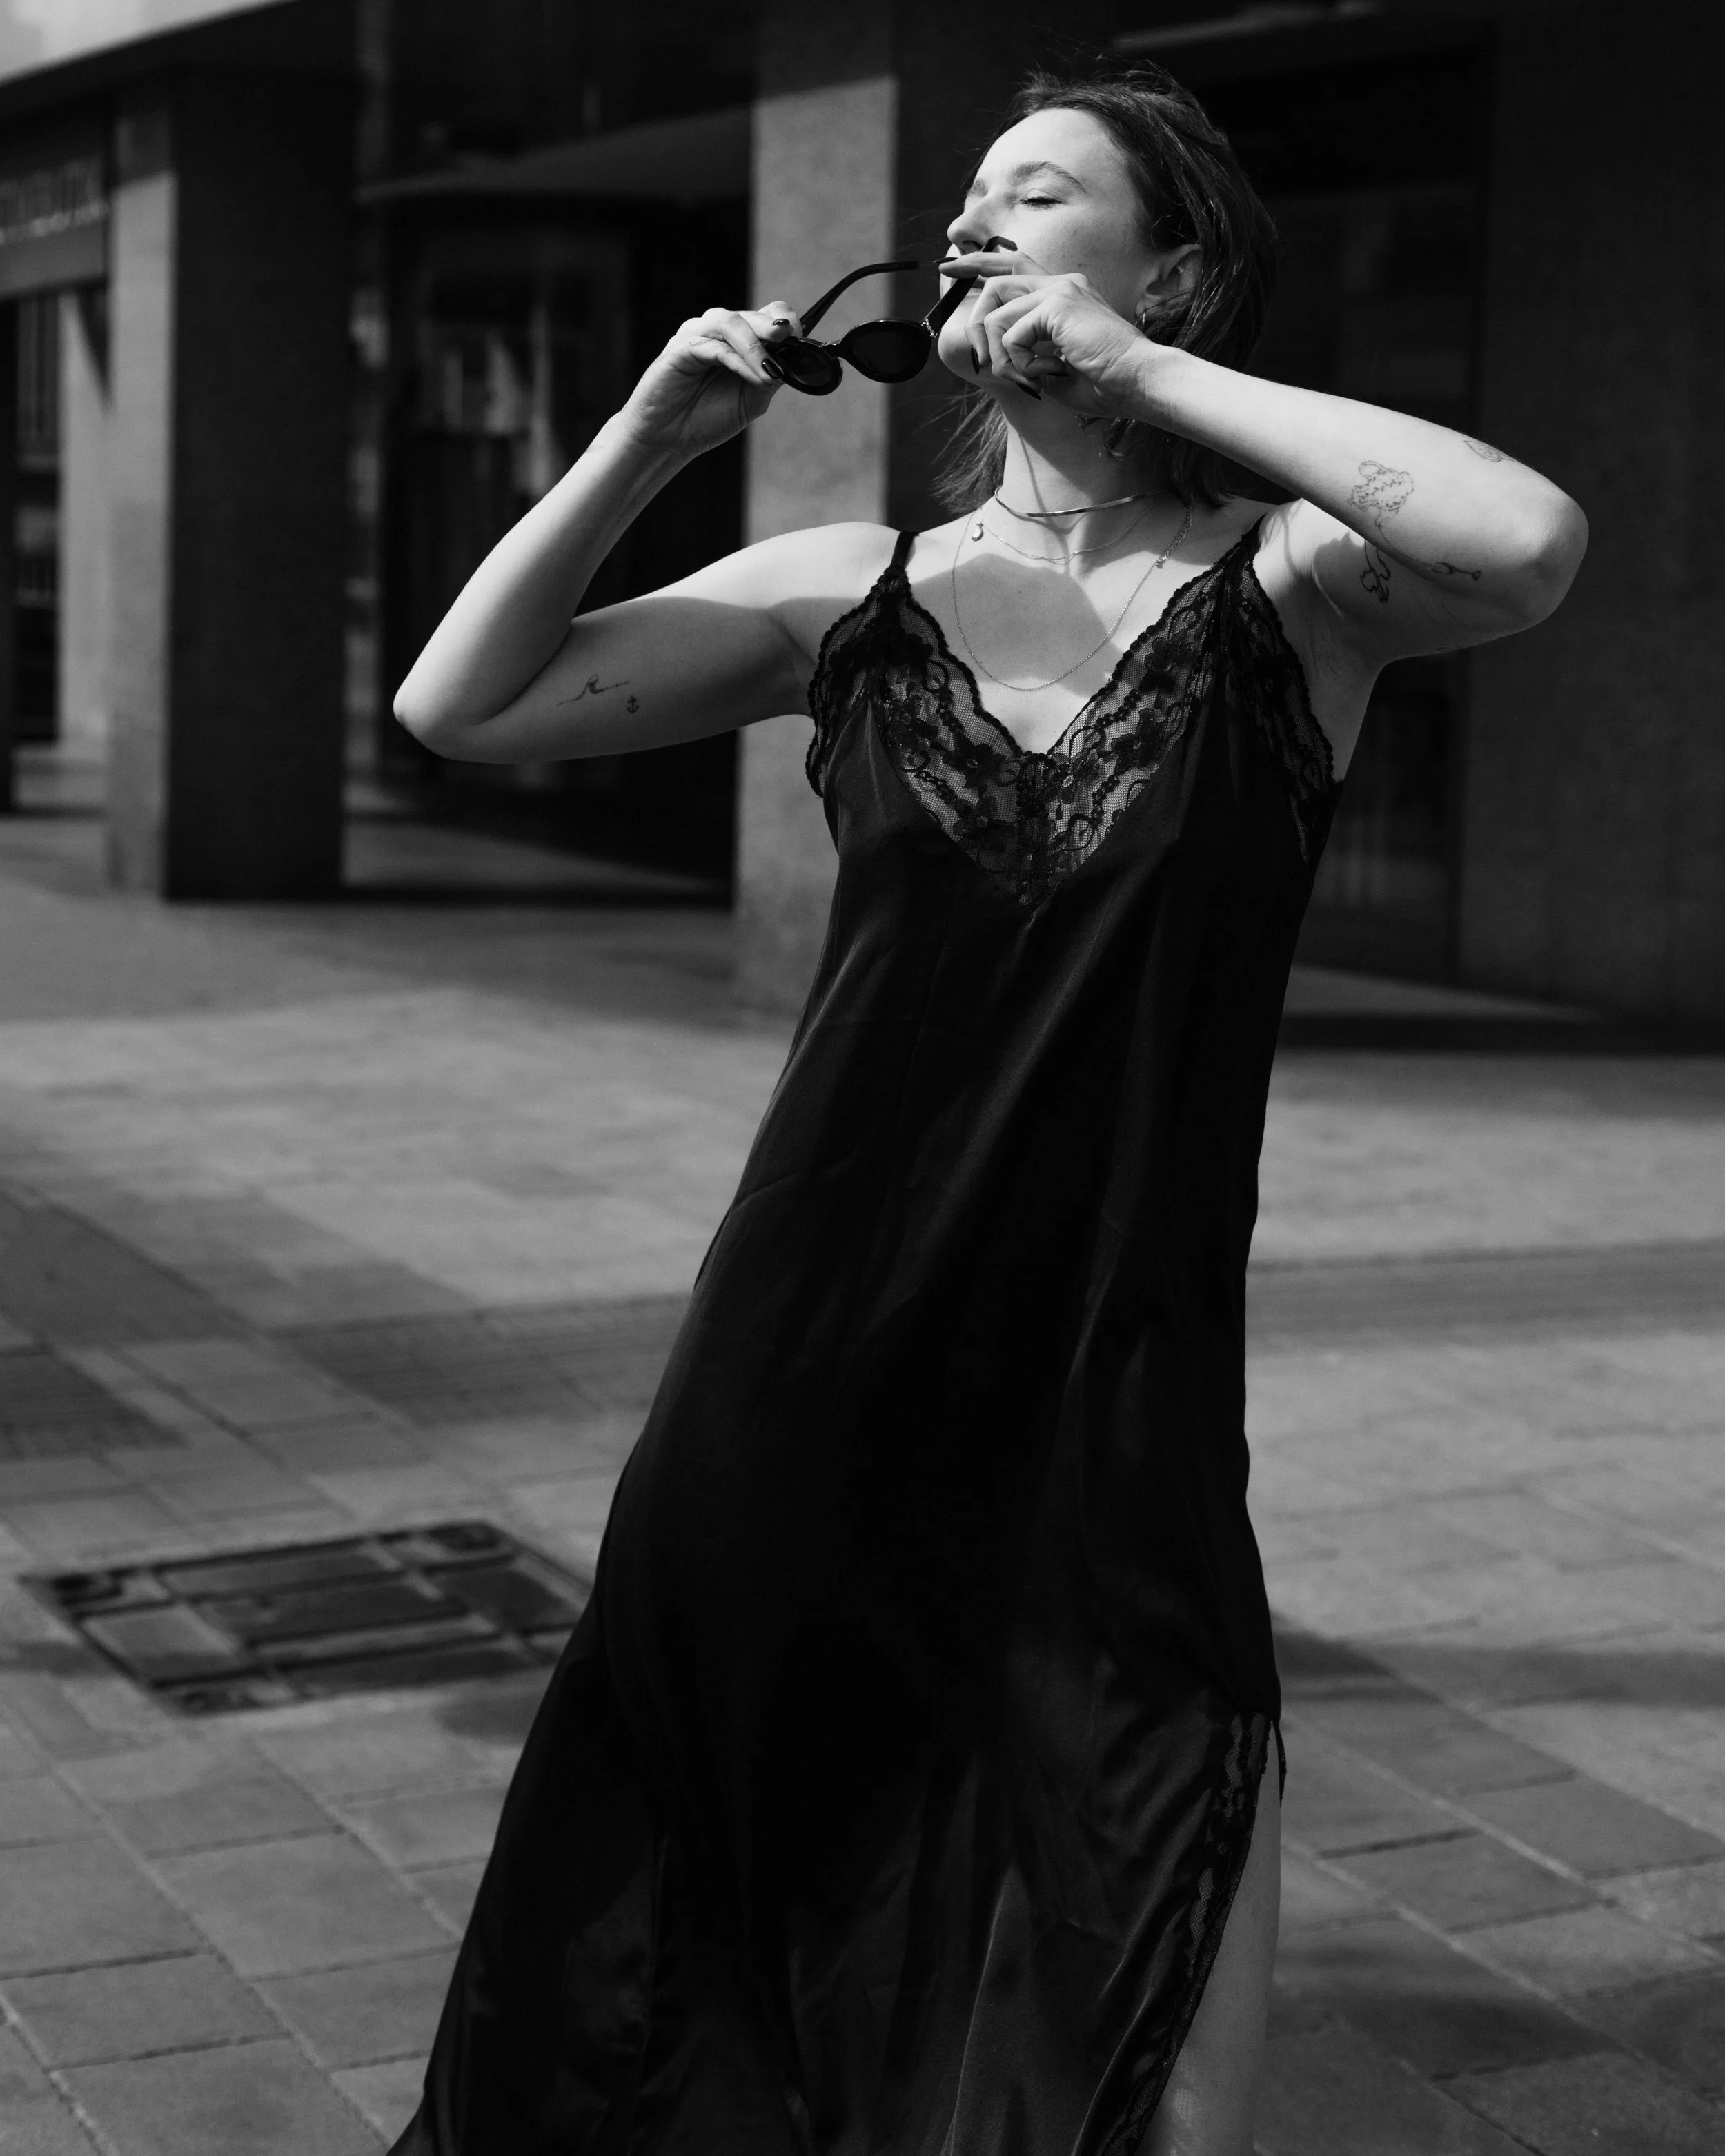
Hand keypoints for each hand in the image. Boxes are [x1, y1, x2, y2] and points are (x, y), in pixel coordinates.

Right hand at [618, 303, 800, 458]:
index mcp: (737, 339)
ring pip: (732, 323)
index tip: (803, 340)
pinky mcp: (681, 349)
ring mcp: (697, 336)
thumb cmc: (706, 418)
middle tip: (791, 335)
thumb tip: (798, 361)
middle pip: (752, 314)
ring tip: (771, 370)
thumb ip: (772, 377)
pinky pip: (714, 346)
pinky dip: (738, 360)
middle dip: (774, 326)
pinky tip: (753, 376)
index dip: (787, 322)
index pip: (767, 315)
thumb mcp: (751, 400)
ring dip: (756, 345)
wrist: (668, 439)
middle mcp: (717, 331)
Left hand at [941, 248, 1162, 419]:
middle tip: (983, 362)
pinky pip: (1011, 334)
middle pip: (995, 283)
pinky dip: (1019, 361)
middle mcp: (1061, 283)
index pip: (1013, 264)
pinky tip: (1044, 373)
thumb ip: (1027, 357)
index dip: (979, 263)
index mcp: (1064, 293)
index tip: (951, 267)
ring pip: (996, 313)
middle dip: (976, 324)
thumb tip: (997, 358)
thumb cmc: (1107, 384)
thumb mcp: (1055, 370)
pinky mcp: (1058, 305)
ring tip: (1026, 377)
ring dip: (1001, 355)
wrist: (1138, 382)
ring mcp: (1060, 290)